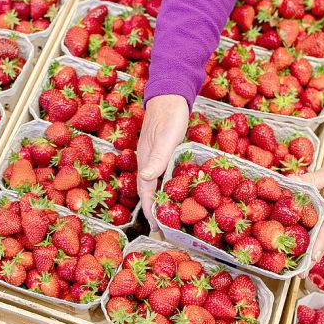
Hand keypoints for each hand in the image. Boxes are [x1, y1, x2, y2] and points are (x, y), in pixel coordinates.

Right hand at [137, 94, 188, 230]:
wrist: (170, 94)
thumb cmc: (170, 114)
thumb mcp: (166, 136)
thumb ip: (158, 157)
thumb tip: (147, 179)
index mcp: (146, 161)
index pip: (146, 192)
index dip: (151, 210)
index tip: (157, 227)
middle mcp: (148, 163)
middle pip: (149, 192)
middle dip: (156, 211)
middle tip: (164, 230)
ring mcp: (155, 158)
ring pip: (156, 185)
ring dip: (162, 201)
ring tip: (170, 218)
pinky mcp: (163, 154)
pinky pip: (164, 176)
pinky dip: (169, 188)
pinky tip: (176, 193)